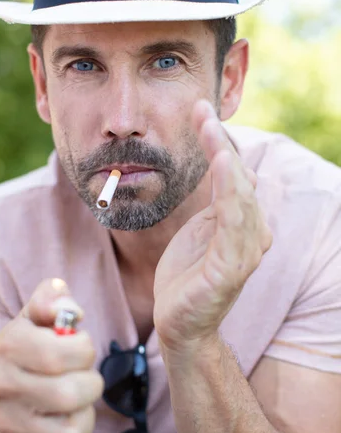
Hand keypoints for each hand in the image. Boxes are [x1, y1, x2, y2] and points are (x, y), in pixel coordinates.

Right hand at [0, 279, 103, 432]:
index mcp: (9, 344)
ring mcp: (9, 422)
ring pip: (73, 424)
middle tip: (81, 374)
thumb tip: (70, 310)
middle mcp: (3, 384)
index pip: (58, 352)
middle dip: (91, 381)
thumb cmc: (24, 353)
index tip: (80, 347)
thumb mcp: (32, 318)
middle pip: (70, 393)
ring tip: (76, 395)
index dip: (84, 349)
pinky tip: (69, 416)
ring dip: (86, 406)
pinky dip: (82, 428)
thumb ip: (52, 299)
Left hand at [154, 100, 272, 350]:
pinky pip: (232, 223)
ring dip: (224, 158)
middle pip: (239, 178)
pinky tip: (224, 165)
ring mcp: (244, 251)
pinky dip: (230, 192)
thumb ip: (217, 201)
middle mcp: (251, 234)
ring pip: (239, 195)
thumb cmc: (188, 276)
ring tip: (210, 128)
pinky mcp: (230, 267)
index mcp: (243, 223)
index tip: (200, 111)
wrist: (180, 323)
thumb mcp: (200, 229)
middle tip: (201, 110)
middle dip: (219, 142)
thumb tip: (232, 166)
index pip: (234, 174)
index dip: (219, 142)